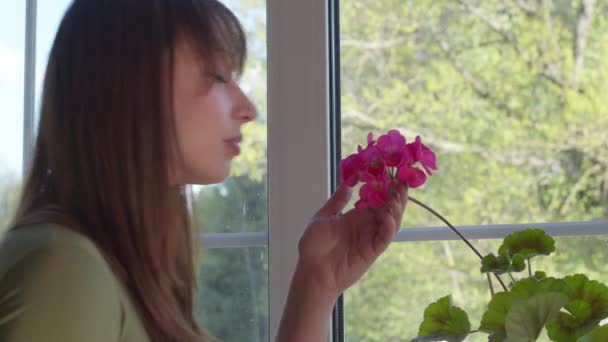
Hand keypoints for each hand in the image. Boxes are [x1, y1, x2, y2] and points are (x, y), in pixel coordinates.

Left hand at [296, 183, 407, 298]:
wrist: (312, 271)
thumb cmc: (314, 246)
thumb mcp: (323, 218)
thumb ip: (337, 202)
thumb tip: (348, 183)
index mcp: (356, 215)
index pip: (376, 198)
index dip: (384, 187)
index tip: (390, 173)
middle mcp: (367, 225)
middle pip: (388, 208)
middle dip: (396, 195)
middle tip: (401, 181)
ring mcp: (371, 237)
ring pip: (392, 221)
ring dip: (396, 209)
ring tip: (397, 196)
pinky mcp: (372, 251)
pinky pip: (385, 237)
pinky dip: (390, 227)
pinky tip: (388, 216)